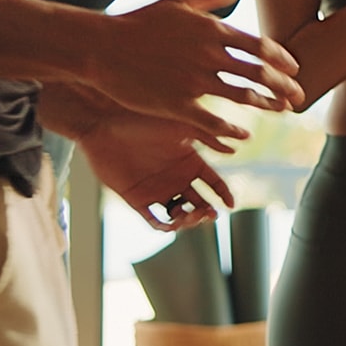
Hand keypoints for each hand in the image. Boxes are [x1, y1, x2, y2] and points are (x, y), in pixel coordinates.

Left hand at [77, 104, 234, 230]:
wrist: (106, 123)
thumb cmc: (144, 119)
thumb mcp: (182, 127)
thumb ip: (210, 136)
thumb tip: (238, 145)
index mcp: (189, 161)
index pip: (213, 182)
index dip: (224, 194)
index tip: (231, 204)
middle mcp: (175, 178)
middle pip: (199, 203)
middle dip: (207, 212)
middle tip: (208, 213)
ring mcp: (157, 189)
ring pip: (180, 215)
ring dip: (189, 221)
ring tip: (190, 215)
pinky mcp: (137, 199)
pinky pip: (154, 220)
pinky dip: (165, 226)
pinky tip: (172, 222)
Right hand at [94, 0, 304, 124]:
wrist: (101, 47)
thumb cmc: (138, 23)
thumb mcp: (177, 1)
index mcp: (212, 30)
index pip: (261, 46)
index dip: (283, 60)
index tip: (294, 69)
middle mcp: (209, 55)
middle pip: (260, 73)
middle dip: (285, 86)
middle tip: (299, 96)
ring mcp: (195, 81)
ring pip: (244, 97)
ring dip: (267, 105)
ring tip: (280, 110)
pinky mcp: (178, 105)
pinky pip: (216, 123)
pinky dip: (234, 130)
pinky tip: (243, 134)